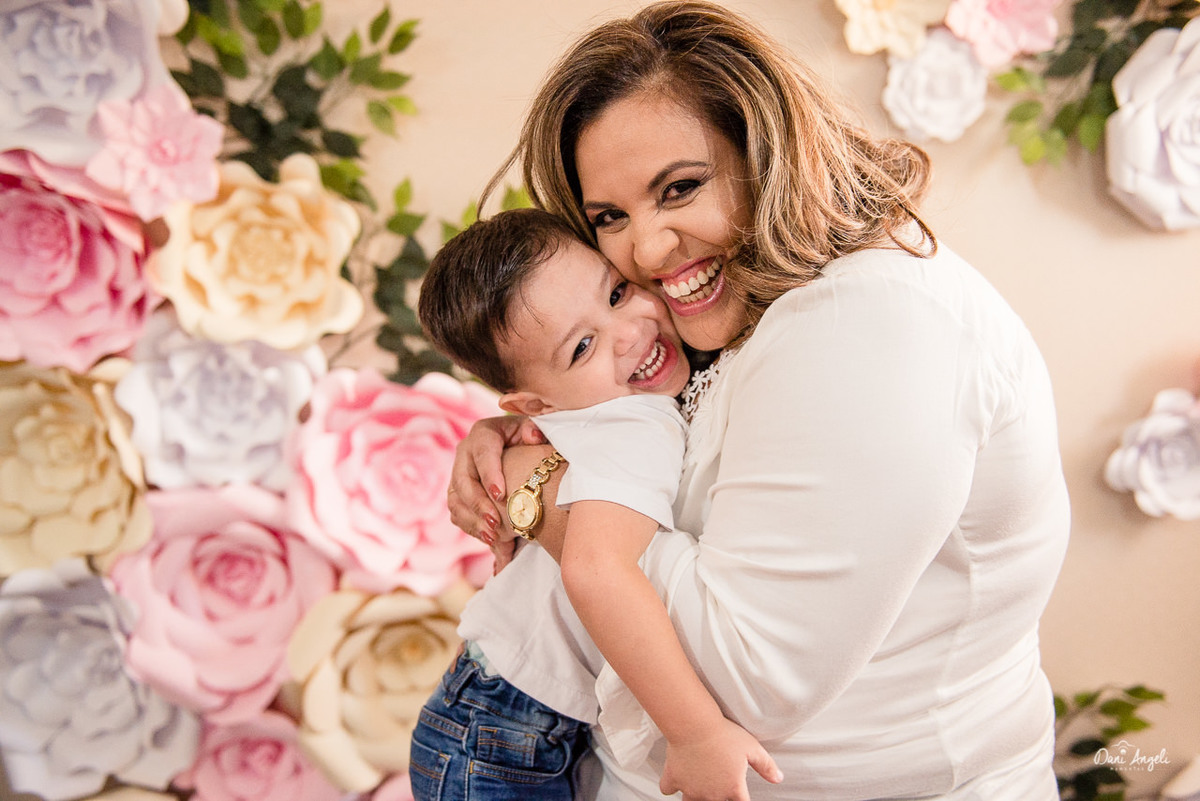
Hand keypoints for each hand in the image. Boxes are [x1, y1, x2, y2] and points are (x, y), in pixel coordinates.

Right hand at [447, 415, 544, 546]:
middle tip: (495, 524)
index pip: (483, 452)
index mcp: (484, 433)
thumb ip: (533, 430)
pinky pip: (457, 513)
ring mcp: (458, 474)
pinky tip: (490, 541)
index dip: (489, 474)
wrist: (513, 447)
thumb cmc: (526, 438)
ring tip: (493, 538)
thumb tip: (534, 437)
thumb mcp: (531, 430)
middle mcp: (465, 452)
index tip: (500, 495)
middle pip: (464, 480)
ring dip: (473, 521)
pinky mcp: (458, 493)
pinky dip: (472, 528)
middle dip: (478, 504)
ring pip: (456, 500)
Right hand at [659, 718, 782, 800]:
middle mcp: (711, 794)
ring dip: (694, 798)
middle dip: (719, 797)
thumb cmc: (722, 734)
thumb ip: (767, 766)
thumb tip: (778, 778)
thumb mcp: (752, 748)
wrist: (694, 724)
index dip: (741, 799)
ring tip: (698, 787)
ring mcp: (690, 788)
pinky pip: (668, 790)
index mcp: (732, 789)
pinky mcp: (673, 779)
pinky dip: (671, 785)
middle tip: (718, 782)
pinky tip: (676, 778)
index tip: (739, 794)